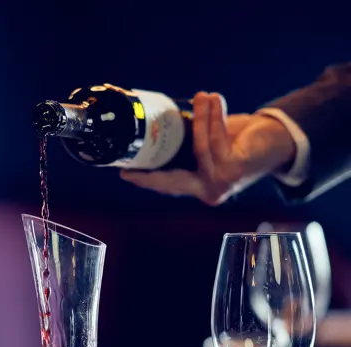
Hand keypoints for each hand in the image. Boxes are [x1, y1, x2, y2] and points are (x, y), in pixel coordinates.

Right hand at [120, 92, 296, 205]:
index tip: (125, 173)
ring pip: (199, 148)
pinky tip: (213, 99)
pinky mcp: (235, 169)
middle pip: (173, 177)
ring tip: (200, 95)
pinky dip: (214, 116)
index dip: (146, 180)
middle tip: (138, 142)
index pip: (167, 185)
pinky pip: (216, 139)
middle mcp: (209, 191)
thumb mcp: (211, 145)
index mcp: (200, 188)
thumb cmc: (242, 142)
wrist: (280, 143)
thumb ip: (191, 146)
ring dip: (200, 118)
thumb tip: (161, 127)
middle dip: (155, 159)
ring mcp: (221, 183)